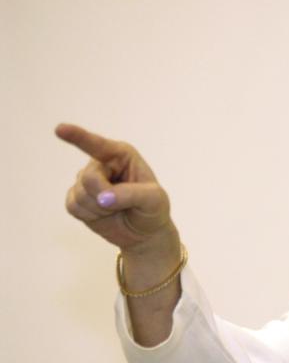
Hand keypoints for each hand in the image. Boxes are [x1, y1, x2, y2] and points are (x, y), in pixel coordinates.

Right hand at [58, 123, 175, 252]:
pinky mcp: (77, 198)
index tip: (60, 129)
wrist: (144, 233)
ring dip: (99, 209)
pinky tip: (103, 215)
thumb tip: (104, 198)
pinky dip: (89, 215)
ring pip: (79, 194)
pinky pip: (72, 206)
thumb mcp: (154, 200)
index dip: (78, 136)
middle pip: (88, 178)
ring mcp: (87, 180)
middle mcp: (101, 163)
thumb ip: (131, 195)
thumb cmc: (152, 209)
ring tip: (116, 209)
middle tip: (122, 204)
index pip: (98, 145)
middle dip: (104, 196)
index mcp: (121, 155)